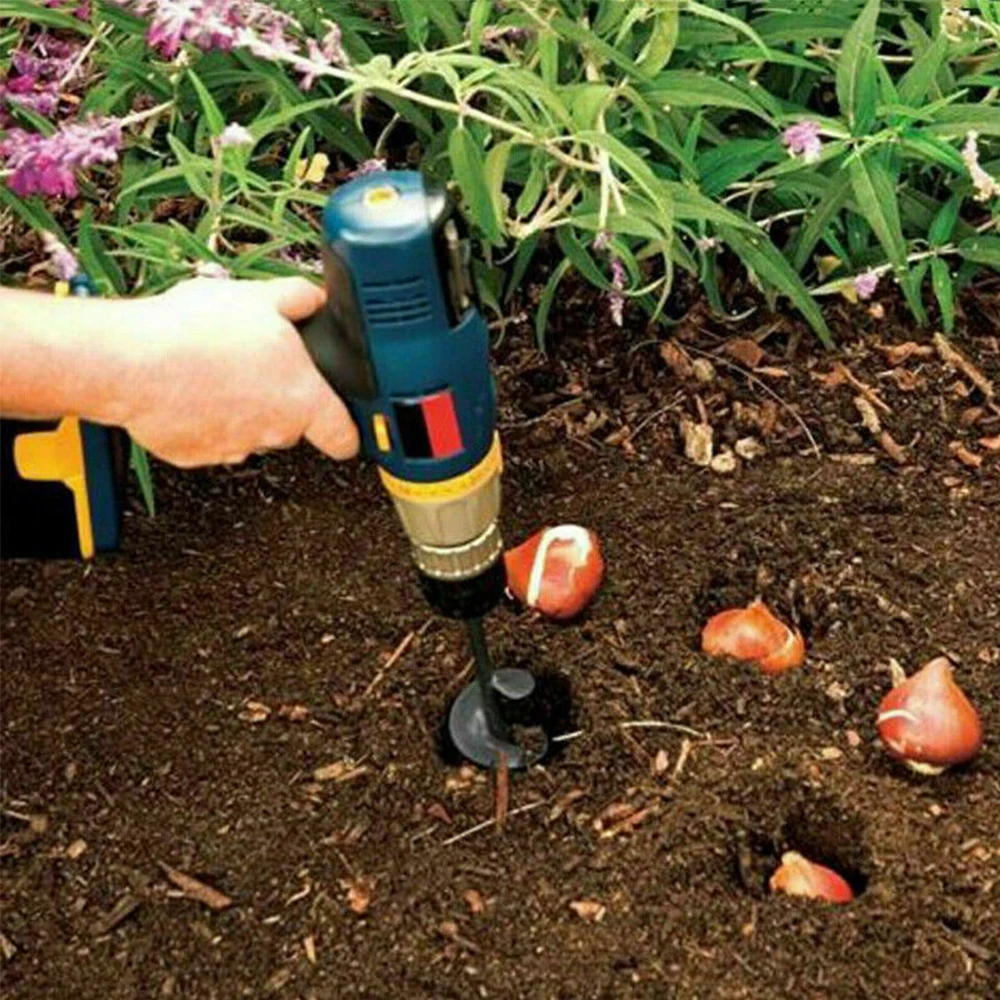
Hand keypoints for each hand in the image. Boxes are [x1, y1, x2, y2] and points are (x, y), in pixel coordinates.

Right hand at [122, 277, 358, 467]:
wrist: (130, 362)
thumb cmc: (195, 332)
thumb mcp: (260, 297)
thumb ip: (298, 299)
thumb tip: (315, 297)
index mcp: (303, 400)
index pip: (345, 437)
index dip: (349, 432)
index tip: (344, 426)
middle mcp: (275, 432)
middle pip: (293, 425)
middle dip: (280, 398)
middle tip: (255, 365)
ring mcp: (234, 448)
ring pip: (250, 430)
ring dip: (241, 407)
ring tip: (215, 369)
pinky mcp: (195, 455)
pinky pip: (209, 437)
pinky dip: (203, 418)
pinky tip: (189, 387)